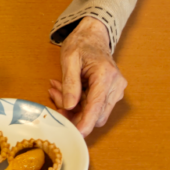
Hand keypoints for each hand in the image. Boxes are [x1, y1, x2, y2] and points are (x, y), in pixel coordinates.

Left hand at [48, 17, 126, 136]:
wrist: (93, 34)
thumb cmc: (81, 43)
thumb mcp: (69, 58)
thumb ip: (70, 83)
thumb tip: (69, 106)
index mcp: (105, 75)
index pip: (96, 107)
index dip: (85, 124)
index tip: (75, 135)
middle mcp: (115, 85)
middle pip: (95, 114)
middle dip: (74, 113)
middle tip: (54, 99)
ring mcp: (116, 90)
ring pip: (94, 112)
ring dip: (74, 108)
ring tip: (56, 90)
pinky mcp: (112, 93)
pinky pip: (95, 106)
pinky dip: (79, 103)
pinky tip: (65, 91)